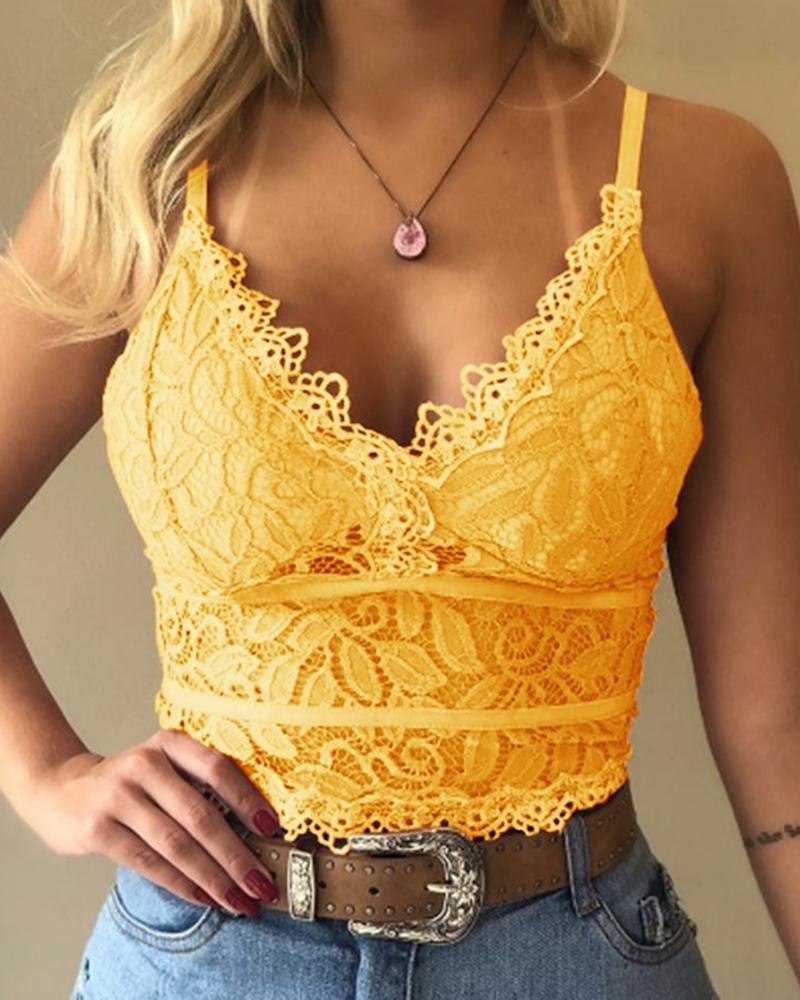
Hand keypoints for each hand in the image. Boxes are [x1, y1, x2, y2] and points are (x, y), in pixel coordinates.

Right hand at [23, 728, 281, 916]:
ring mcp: (119, 796)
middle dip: (236, 856)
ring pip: (177, 844)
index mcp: (169, 743)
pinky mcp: (98, 829)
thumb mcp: (163, 767)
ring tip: (239, 900)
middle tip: (262, 883)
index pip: (217, 768)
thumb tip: (255, 831)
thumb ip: (198, 785)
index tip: (272, 828)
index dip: (247, 799)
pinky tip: (205, 897)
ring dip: (213, 878)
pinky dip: (181, 884)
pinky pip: (149, 862)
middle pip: (200, 815)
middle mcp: (145, 764)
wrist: (61, 790)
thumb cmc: (129, 783)